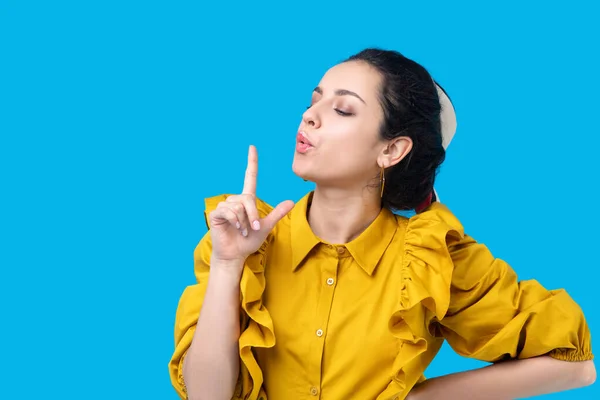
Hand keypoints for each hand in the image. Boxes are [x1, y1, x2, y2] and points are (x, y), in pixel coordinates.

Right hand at [208, 145, 293, 266]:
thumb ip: (277, 213)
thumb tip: (290, 201)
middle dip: (253, 215)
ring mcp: (224, 206)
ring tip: (243, 231)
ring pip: (239, 206)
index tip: (252, 147)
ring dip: (244, 221)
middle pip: (248, 198)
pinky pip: (230, 211)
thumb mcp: (266, 227)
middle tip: (254, 228)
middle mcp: (235, 200)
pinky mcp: (216, 213)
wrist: (236, 255)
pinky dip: (236, 221)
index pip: (250, 177)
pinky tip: (236, 229)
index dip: (251, 162)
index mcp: (247, 200)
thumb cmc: (249, 241)